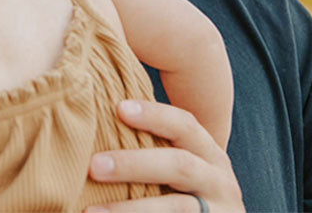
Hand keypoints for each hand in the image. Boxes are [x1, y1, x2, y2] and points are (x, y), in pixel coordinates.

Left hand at [86, 100, 242, 212]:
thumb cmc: (188, 198)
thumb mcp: (186, 173)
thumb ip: (157, 154)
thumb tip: (100, 134)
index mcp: (210, 155)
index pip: (185, 126)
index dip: (155, 115)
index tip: (119, 108)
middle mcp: (219, 181)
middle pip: (179, 165)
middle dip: (134, 164)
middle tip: (94, 166)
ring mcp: (218, 211)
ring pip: (177, 207)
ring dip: (130, 209)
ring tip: (93, 211)